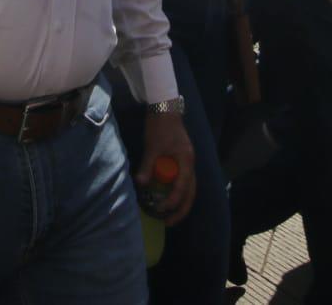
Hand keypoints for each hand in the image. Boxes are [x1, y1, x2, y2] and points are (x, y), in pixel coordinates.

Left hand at [139, 110, 196, 224]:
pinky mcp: (183, 161)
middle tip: (168, 223)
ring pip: (189, 189)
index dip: (172, 201)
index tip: (161, 210)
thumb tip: (140, 184)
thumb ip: (147, 165)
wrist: (165, 109)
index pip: (182, 187)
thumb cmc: (160, 127)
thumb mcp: (152, 147)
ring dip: (181, 203)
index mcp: (186, 160)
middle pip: (191, 192)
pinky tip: (167, 199)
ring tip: (168, 216)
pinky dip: (177, 193)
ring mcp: (188, 162)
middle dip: (181, 209)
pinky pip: (183, 181)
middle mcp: (191, 164)